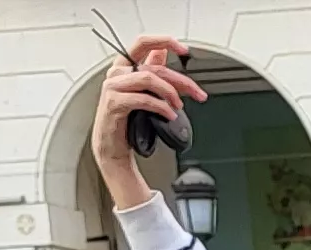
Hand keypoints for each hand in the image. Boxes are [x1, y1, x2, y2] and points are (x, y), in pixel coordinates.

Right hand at [87, 38, 207, 205]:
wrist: (112, 146)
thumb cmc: (127, 120)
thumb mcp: (143, 92)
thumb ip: (151, 71)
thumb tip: (163, 52)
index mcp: (124, 66)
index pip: (143, 43)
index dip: (164, 41)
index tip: (183, 49)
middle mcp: (117, 73)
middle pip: (155, 67)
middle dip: (181, 81)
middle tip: (197, 93)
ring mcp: (113, 87)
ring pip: (149, 79)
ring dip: (170, 93)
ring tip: (178, 106)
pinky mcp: (114, 103)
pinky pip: (143, 99)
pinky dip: (161, 107)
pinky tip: (169, 114)